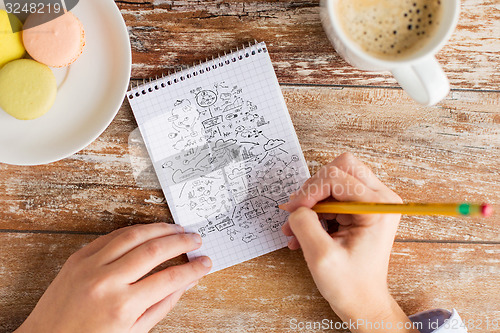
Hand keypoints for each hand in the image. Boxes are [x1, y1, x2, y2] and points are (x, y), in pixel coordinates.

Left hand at [15, 223, 211, 332]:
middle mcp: (107, 282)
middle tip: (196, 240)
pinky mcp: (78, 257)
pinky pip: (112, 236)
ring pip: (134, 235)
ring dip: (160, 229)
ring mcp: (90, 266)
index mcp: (123, 307)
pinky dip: (134, 230)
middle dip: (181, 242)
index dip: (193, 268)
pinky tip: (148, 231)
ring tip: (177, 230)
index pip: (170, 279)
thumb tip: (187, 282)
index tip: (205, 263)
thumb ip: (163, 304)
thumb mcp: (133, 331)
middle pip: (155, 250)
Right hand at [281, 153, 417, 331]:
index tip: (293, 211)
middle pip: (340, 168)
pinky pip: (333, 196)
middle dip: (313, 189)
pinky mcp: (362, 209)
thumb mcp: (321, 256)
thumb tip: (295, 206)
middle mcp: (380, 199)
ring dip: (311, 201)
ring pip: (334, 180)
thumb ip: (304, 224)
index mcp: (378, 207)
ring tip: (296, 228)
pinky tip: (302, 232)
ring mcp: (372, 202)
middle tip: (298, 212)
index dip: (310, 191)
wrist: (363, 303)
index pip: (337, 177)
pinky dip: (315, 211)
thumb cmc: (350, 286)